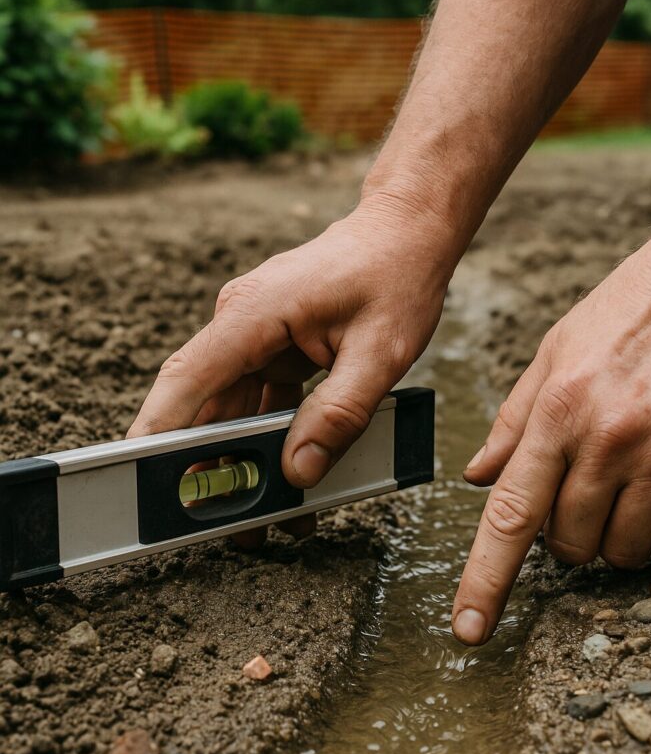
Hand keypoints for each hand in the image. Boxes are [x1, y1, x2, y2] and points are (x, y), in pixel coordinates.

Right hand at [128, 193, 453, 542]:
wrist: (406, 231)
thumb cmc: (395, 277)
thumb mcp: (379, 353)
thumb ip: (338, 415)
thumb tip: (298, 472)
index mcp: (255, 313)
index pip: (189, 377)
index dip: (160, 429)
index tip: (141, 472)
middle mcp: (242, 322)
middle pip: (205, 402)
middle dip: (207, 465)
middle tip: (214, 522)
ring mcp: (255, 334)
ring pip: (232, 407)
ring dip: (241, 457)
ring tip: (258, 516)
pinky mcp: (273, 345)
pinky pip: (259, 399)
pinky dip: (269, 437)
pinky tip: (287, 475)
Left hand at [454, 206, 650, 644]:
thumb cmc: (631, 307)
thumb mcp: (556, 350)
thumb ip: (515, 420)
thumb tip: (477, 478)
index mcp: (559, 412)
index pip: (509, 517)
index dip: (485, 581)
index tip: (470, 630)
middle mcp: (611, 441)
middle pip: (569, 545)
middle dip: (564, 536)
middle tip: (578, 494)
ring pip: (625, 550)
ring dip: (616, 536)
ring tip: (624, 488)